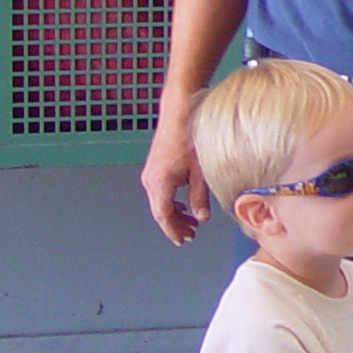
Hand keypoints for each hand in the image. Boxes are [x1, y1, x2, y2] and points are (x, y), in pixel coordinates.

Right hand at [141, 117, 206, 246]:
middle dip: (175, 225)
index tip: (183, 240)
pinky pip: (160, 192)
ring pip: (159, 202)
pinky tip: (183, 205)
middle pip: (160, 211)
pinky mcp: (155, 168)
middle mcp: (150, 179)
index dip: (174, 230)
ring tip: (190, 223)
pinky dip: (170, 202)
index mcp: (160, 182)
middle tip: (190, 235)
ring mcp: (150, 173)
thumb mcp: (201, 171)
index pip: (163, 216)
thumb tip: (201, 217)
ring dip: (174, 214)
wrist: (179, 112)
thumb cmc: (190, 136)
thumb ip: (200, 197)